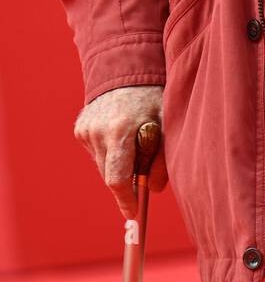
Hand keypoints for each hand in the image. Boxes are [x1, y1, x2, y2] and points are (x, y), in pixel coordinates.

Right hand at [73, 85, 166, 219]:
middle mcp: (97, 131)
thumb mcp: (168, 122)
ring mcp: (85, 129)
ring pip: (103, 165)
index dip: (126, 200)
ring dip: (119, 165)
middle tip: (143, 180)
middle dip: (126, 184)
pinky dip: (110, 152)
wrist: (127, 68)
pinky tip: (122, 134)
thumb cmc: (153, 96)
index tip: (133, 213)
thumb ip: (164, 158)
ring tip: (136, 144)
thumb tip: (154, 191)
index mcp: (120, 130)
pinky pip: (97, 152)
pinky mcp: (80, 128)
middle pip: (109, 176)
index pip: (117, 179)